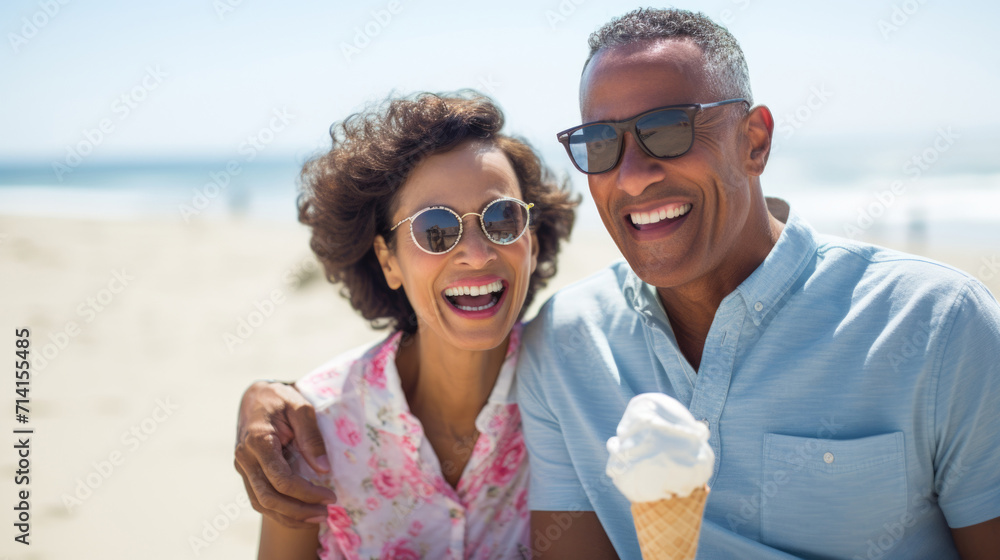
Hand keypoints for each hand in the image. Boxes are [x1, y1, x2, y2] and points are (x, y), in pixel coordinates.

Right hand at [234, 380, 336, 528]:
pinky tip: (301, 515)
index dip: (307, 493)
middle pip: (269, 498)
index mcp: (258, 441)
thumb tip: (323, 469)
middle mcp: (245, 458)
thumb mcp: (301, 408)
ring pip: (262, 504)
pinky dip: (279, 511)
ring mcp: (242, 467)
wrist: (256, 396)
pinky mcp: (246, 473)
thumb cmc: (281, 399)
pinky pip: (260, 499)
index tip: (331, 496)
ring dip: (290, 516)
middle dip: (299, 511)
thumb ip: (312, 437)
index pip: (281, 479)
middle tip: (326, 512)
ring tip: (318, 518)